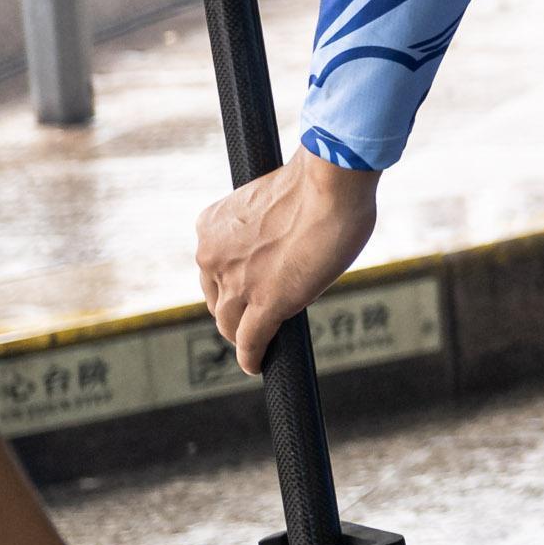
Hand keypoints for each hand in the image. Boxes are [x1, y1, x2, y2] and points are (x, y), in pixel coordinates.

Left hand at [195, 152, 379, 375]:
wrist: (331, 181)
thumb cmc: (320, 180)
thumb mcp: (275, 199)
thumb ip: (271, 225)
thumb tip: (293, 239)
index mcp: (211, 226)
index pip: (213, 269)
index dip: (230, 282)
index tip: (245, 288)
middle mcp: (213, 255)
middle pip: (216, 299)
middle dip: (233, 309)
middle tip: (253, 316)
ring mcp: (237, 283)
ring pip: (230, 323)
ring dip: (242, 335)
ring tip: (256, 345)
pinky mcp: (265, 305)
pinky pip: (251, 341)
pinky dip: (252, 356)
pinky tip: (256, 364)